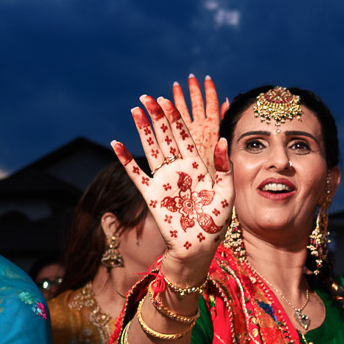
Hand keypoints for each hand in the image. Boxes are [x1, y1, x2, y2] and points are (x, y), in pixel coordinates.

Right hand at [112, 76, 230, 263]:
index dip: (176, 117)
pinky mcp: (150, 194)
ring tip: (135, 110)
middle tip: (147, 96)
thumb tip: (221, 139)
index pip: (185, 135)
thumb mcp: (226, 192)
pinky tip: (116, 143)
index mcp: (197, 165)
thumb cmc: (216, 222)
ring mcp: (163, 180)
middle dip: (157, 116)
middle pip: (166, 136)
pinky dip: (125, 159)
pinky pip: (135, 173)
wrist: (199, 246)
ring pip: (151, 148)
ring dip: (142, 129)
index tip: (168, 99)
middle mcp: (178, 169)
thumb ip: (224, 166)